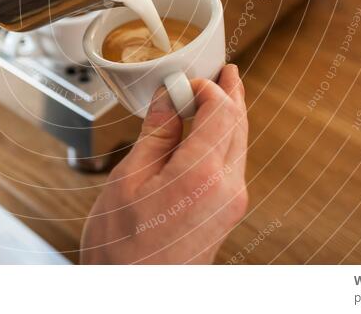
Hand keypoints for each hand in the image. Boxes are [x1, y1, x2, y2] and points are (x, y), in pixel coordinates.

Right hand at [81, 64, 248, 263]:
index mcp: (202, 174)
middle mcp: (228, 188)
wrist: (133, 297)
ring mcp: (231, 204)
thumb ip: (156, 133)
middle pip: (238, 125)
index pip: (222, 110)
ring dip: (229, 116)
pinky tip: (209, 133)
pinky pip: (233, 164)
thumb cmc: (121, 249)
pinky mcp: (226, 215)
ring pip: (239, 144)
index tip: (186, 78)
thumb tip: (168, 97)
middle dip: (231, 94)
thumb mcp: (128, 179)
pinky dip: (224, 140)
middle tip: (224, 70)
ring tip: (216, 95)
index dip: (208, 86)